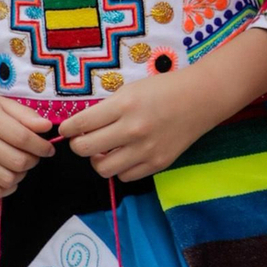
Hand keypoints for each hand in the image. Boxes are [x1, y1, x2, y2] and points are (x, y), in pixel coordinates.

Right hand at [0, 45, 52, 198]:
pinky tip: (10, 175)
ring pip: (6, 179)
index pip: (22, 138)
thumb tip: (47, 128)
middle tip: (34, 154)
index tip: (48, 148)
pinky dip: (7, 187)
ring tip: (20, 163)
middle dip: (33, 160)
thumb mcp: (4, 103)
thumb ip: (26, 115)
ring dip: (21, 174)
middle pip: (16, 161)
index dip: (42, 146)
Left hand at [58, 68, 208, 182]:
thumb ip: (106, 109)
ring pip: (103, 169)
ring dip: (98, 160)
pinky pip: (125, 176)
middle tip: (83, 139)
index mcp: (124, 105)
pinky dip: (119, 168)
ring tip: (104, 150)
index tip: (66, 129)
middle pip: (85, 149)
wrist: (200, 99)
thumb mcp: (130, 90)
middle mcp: (133, 129)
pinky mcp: (158, 163)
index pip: (81, 124)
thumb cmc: (163, 89)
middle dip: (78, 145)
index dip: (67, 129)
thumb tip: (81, 127)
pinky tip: (124, 155)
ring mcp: (146, 150)